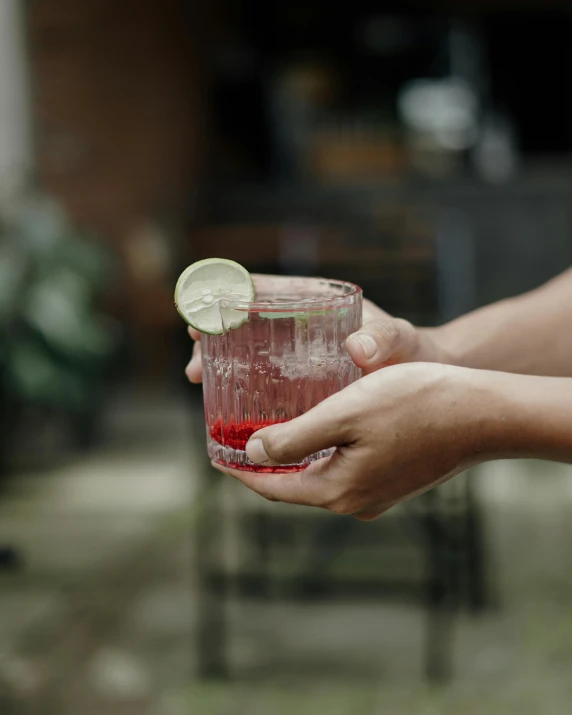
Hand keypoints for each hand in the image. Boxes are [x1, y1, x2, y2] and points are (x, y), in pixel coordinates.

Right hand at [185, 297, 452, 382]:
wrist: (425, 379)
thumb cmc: (411, 353)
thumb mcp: (399, 341)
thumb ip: (385, 340)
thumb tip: (357, 347)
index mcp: (318, 303)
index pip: (266, 291)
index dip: (228, 297)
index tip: (202, 311)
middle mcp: (302, 325)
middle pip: (247, 322)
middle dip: (214, 335)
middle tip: (194, 360)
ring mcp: (299, 353)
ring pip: (249, 351)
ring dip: (221, 361)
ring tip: (198, 379)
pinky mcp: (302, 380)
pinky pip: (264, 379)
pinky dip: (242, 386)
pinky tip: (229, 408)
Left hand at [213, 363, 500, 518]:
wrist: (482, 413)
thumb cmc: (414, 404)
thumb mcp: (345, 413)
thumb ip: (295, 437)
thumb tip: (254, 455)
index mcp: (337, 490)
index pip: (271, 486)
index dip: (239, 470)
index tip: (215, 453)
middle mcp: (354, 502)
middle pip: (293, 484)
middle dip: (263, 463)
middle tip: (238, 437)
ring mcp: (377, 494)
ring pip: (318, 476)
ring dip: (293, 456)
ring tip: (270, 431)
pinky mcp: (394, 480)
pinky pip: (342, 470)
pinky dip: (321, 453)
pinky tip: (318, 430)